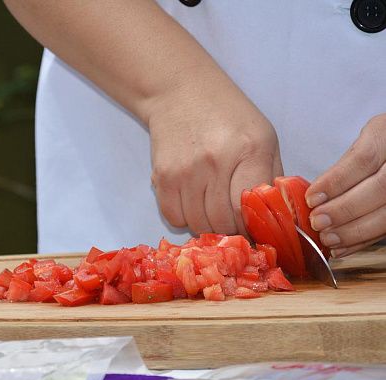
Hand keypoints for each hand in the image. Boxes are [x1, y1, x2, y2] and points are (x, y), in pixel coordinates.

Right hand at [148, 76, 282, 234]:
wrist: (180, 92)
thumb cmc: (227, 114)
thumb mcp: (264, 136)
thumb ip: (271, 176)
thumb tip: (275, 216)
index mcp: (250, 151)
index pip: (251, 210)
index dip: (253, 227)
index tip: (254, 228)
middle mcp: (216, 162)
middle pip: (223, 222)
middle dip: (231, 230)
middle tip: (234, 224)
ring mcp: (186, 171)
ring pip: (198, 224)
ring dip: (207, 226)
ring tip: (213, 211)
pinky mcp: (162, 176)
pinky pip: (174, 216)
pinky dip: (184, 218)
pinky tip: (192, 203)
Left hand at [306, 114, 385, 257]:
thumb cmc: (381, 147)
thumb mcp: (363, 144)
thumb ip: (343, 168)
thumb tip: (310, 198)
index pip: (363, 159)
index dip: (336, 181)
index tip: (312, 197)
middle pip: (380, 188)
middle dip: (345, 209)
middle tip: (317, 222)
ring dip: (355, 231)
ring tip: (327, 238)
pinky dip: (363, 241)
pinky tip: (342, 248)